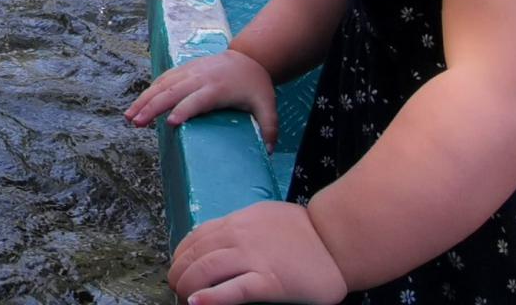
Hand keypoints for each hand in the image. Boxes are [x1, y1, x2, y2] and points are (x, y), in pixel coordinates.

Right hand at [123, 49, 278, 150]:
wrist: (250, 58)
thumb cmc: (256, 86)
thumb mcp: (268, 106)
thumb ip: (269, 128)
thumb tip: (269, 152)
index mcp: (218, 88)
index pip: (198, 100)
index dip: (184, 110)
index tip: (169, 123)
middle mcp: (200, 78)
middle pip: (173, 92)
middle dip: (153, 107)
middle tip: (136, 123)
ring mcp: (190, 72)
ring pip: (162, 84)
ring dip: (144, 100)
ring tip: (129, 117)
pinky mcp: (184, 70)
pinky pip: (163, 79)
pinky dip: (149, 90)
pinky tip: (138, 104)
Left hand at [169, 202, 347, 304]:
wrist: (338, 240)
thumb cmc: (305, 233)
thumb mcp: (264, 218)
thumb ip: (240, 228)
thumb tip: (215, 242)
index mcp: (238, 221)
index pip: (196, 237)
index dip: (181, 255)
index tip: (179, 269)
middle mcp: (240, 236)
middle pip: (195, 254)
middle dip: (179, 273)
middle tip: (177, 289)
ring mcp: (254, 258)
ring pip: (206, 270)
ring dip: (187, 286)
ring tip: (183, 297)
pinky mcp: (269, 282)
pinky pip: (233, 290)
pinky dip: (210, 297)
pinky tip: (197, 303)